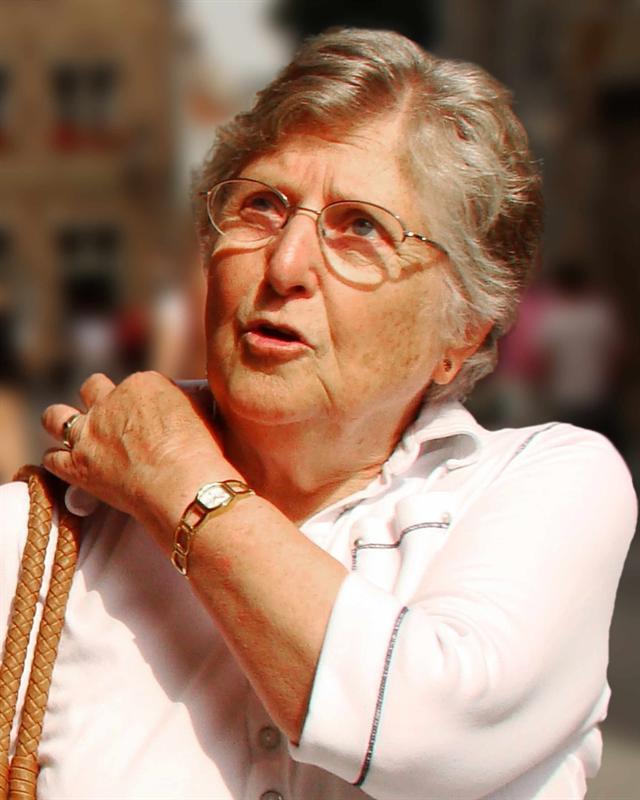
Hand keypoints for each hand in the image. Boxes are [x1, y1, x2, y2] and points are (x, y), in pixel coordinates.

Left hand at [41, 372, 240, 543]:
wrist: (182, 482)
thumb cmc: (200, 450)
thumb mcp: (201, 413)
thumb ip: (186, 403)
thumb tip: (187, 405)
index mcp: (143, 383)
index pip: (136, 384)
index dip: (143, 400)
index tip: (152, 417)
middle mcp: (110, 401)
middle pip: (93, 387)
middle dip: (98, 398)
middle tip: (111, 417)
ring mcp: (89, 432)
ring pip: (56, 416)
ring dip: (61, 421)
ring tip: (72, 431)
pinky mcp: (77, 465)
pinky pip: (52, 459)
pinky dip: (58, 461)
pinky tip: (68, 465)